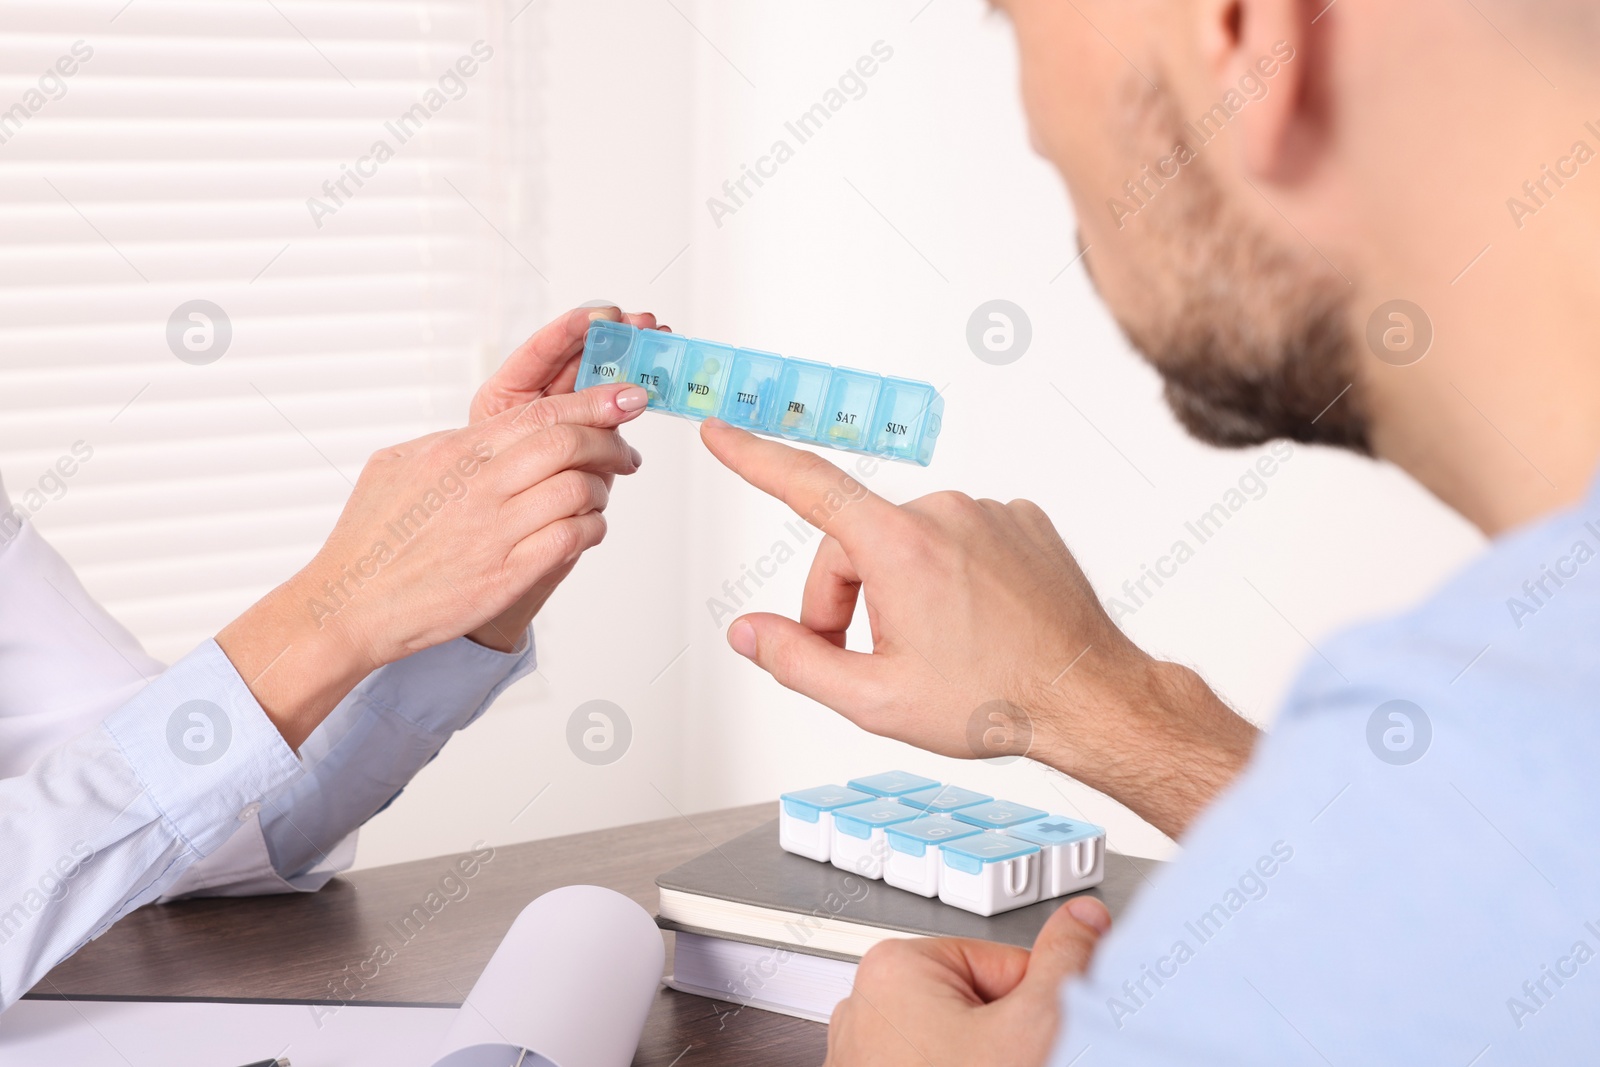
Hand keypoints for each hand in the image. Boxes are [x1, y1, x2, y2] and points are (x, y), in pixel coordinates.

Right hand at [218, 382, 645, 747]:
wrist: (347, 606)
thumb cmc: (367, 538)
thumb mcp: (397, 465)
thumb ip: (450, 442)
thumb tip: (492, 430)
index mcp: (456, 452)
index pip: (541, 413)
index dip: (595, 401)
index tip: (628, 398)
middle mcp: (478, 486)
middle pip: (568, 444)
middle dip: (610, 442)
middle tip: (627, 452)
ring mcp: (494, 532)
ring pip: (577, 491)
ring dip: (600, 490)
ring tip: (600, 496)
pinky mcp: (506, 576)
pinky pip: (570, 540)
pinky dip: (591, 529)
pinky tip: (586, 529)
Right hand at [699, 421, 1256, 837]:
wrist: (1090, 698)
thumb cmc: (995, 701)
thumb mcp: (875, 700)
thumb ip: (796, 660)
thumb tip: (749, 632)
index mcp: (900, 547)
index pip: (807, 486)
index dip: (755, 459)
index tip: (720, 432)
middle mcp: (945, 512)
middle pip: (854, 544)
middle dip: (842, 601)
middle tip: (863, 663)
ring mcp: (989, 512)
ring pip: (906, 543)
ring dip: (899, 589)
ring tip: (934, 650)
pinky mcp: (1023, 521)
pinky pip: (958, 540)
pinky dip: (949, 576)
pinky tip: (973, 623)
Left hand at [826, 897, 1110, 1066]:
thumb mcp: (1037, 1025)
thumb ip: (1066, 962)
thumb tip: (1083, 919)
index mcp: (894, 968)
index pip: (1003, 965)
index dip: (1037, 1007)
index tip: (1042, 1037)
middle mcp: (864, 1009)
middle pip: (978, 1008)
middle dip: (1008, 1043)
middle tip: (1019, 1065)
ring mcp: (863, 1060)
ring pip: (959, 1050)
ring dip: (990, 1065)